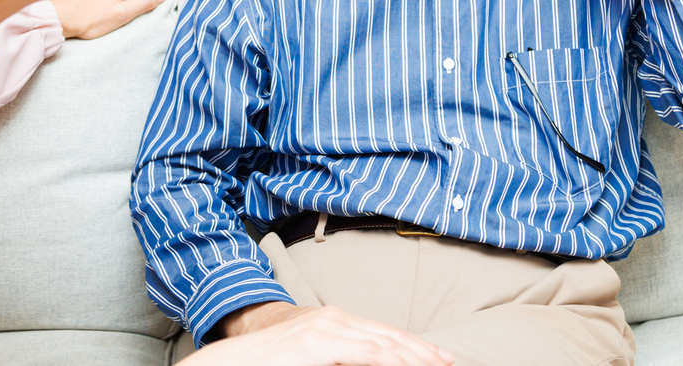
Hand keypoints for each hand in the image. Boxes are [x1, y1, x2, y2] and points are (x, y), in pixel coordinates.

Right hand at [189, 302, 454, 365]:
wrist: (233, 359)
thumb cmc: (272, 362)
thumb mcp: (314, 357)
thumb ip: (341, 358)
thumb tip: (367, 363)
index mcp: (336, 323)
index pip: (386, 334)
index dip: (415, 346)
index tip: (441, 358)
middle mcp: (336, 320)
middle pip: (391, 337)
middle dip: (423, 352)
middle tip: (450, 362)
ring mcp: (327, 330)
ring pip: (383, 344)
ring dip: (412, 358)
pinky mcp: (317, 343)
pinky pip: (363, 353)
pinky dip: (388, 359)